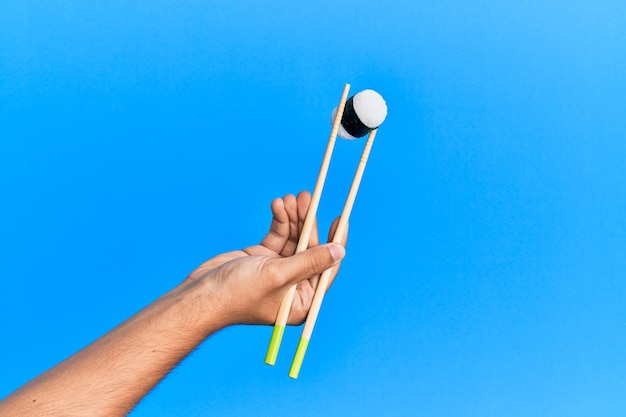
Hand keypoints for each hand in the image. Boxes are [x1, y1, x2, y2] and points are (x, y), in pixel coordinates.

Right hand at [184, 191, 346, 325]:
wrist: (200, 295)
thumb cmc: (238, 294)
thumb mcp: (279, 275)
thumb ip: (310, 261)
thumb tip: (339, 251)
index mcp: (302, 300)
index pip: (326, 268)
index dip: (335, 241)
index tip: (341, 219)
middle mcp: (293, 286)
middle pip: (309, 248)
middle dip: (307, 222)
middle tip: (306, 197)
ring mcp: (277, 270)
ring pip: (293, 238)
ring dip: (292, 217)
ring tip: (289, 198)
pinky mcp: (262, 258)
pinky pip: (277, 235)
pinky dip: (278, 220)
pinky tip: (276, 205)